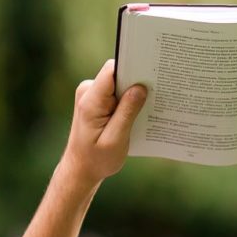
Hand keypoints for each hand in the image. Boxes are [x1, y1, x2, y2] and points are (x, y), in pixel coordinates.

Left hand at [59, 59, 146, 186]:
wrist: (80, 169)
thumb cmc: (97, 159)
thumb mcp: (115, 140)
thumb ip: (127, 113)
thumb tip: (141, 88)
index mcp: (91, 101)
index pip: (112, 70)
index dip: (132, 68)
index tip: (150, 73)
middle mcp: (89, 91)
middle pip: (118, 75)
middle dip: (137, 83)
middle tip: (156, 94)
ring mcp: (92, 94)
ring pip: (120, 84)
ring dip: (134, 95)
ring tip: (147, 110)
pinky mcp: (98, 100)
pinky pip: (117, 92)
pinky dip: (129, 101)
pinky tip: (138, 115)